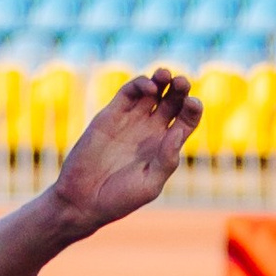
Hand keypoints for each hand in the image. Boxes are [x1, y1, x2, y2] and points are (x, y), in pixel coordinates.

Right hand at [49, 71, 203, 232]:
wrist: (82, 200)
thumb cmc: (119, 199)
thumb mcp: (149, 184)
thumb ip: (167, 159)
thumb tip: (180, 131)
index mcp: (166, 147)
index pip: (187, 119)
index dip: (193, 108)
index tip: (193, 103)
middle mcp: (151, 130)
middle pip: (173, 100)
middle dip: (180, 87)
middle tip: (182, 82)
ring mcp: (131, 120)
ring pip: (153, 91)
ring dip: (163, 78)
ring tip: (166, 75)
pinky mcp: (111, 114)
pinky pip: (130, 92)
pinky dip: (141, 83)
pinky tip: (149, 88)